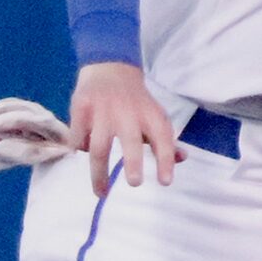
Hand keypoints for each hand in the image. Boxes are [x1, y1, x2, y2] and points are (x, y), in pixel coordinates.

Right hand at [67, 61, 178, 195]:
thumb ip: (166, 140)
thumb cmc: (136, 102)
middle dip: (133, 162)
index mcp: (150, 115)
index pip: (163, 139)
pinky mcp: (81, 107)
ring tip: (101, 192)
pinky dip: (80, 150)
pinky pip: (79, 137)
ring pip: (99, 145)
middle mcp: (128, 113)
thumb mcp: (155, 116)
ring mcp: (103, 110)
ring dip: (99, 171)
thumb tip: (182, 158)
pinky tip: (82, 156)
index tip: (165, 182)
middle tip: (135, 183)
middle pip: (131, 140)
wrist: (110, 68)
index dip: (165, 160)